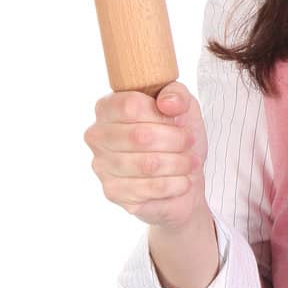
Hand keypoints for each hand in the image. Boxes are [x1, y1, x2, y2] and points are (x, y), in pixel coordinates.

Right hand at [84, 80, 207, 227]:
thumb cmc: (177, 138)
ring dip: (179, 163)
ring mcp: (101, 165)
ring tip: (190, 162)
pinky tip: (183, 180)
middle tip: (190, 142)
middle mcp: (97, 135)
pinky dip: (176, 183)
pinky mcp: (113, 192)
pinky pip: (150, 188)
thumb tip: (167, 103)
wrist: (184, 178)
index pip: (130, 105)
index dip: (161, 114)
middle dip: (175, 140)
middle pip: (139, 136)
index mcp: (108, 107)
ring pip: (147, 164)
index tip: (179, 120)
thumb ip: (177, 95)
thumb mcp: (184, 107)